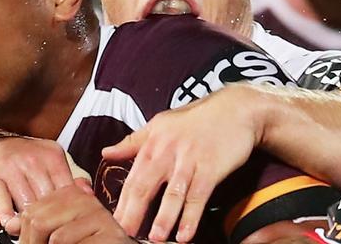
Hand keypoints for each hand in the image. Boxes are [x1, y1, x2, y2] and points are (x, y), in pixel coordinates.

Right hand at [0, 137, 91, 234]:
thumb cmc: (21, 156)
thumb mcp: (48, 159)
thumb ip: (68, 178)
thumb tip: (89, 195)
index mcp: (52, 156)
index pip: (67, 190)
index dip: (68, 210)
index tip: (67, 223)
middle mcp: (33, 160)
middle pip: (49, 201)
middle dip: (50, 219)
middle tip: (51, 232)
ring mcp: (11, 168)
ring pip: (28, 205)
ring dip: (29, 223)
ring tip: (32, 233)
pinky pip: (3, 205)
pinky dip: (8, 219)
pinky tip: (12, 224)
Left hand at [19, 184, 133, 243]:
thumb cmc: (89, 242)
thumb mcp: (60, 233)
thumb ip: (40, 224)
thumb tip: (10, 224)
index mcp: (70, 195)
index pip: (32, 210)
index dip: (24, 234)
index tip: (27, 243)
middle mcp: (86, 199)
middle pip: (39, 220)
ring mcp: (100, 216)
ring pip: (57, 237)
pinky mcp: (111, 235)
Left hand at [102, 84, 261, 242]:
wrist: (234, 109)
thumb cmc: (195, 119)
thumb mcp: (159, 124)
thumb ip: (133, 142)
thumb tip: (106, 153)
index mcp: (151, 143)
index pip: (131, 177)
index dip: (121, 202)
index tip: (113, 221)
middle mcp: (167, 152)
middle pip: (145, 186)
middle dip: (133, 213)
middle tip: (124, 234)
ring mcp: (189, 161)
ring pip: (173, 194)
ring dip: (163, 219)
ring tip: (155, 239)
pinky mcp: (211, 168)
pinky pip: (199, 196)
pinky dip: (191, 216)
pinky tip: (185, 234)